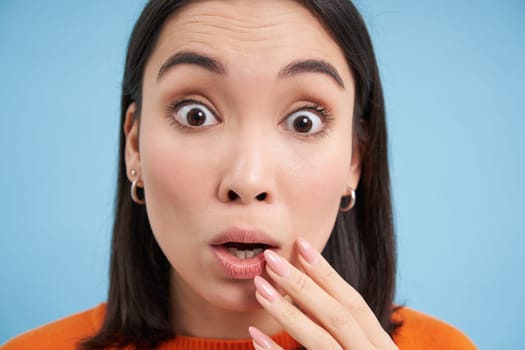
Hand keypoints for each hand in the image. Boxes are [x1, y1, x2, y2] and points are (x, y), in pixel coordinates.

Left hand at [249, 238, 397, 349]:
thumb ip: (349, 331)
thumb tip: (308, 292)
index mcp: (382, 346)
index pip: (354, 303)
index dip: (327, 273)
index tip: (301, 245)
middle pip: (338, 316)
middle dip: (303, 284)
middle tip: (271, 260)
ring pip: (321, 342)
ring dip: (288, 312)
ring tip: (260, 288)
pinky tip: (256, 336)